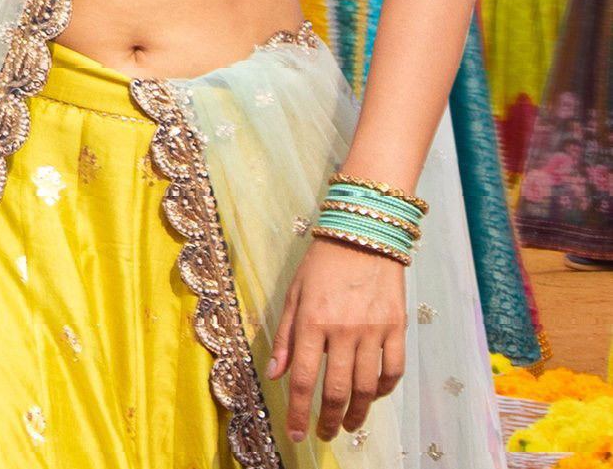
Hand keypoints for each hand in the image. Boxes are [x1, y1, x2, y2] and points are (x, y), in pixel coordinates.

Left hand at [269, 237, 406, 442]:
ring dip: (358, 413)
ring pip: (368, 386)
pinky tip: (374, 396)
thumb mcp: (293, 295)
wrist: (363, 235)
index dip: (298, 411)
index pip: (303, 379)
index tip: (296, 434)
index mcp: (312, 323)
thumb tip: (274, 374)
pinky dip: (385, 388)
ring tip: (349, 425)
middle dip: (329, 419)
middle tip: (324, 435)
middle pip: (338, 390)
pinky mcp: (397, 328)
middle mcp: (343, 331)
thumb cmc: (321, 265)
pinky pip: (394, 369)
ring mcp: (373, 331)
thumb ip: (284, 337)